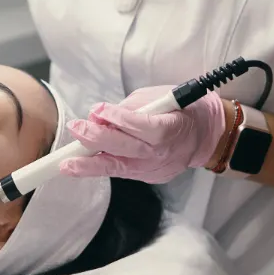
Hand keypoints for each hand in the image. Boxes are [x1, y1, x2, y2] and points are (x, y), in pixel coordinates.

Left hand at [60, 86, 230, 182]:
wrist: (206, 136)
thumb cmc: (182, 110)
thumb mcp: (161, 97)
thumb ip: (131, 107)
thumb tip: (101, 114)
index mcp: (171, 128)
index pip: (143, 127)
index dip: (120, 119)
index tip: (99, 110)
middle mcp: (163, 153)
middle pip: (127, 149)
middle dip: (97, 139)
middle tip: (76, 129)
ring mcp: (156, 168)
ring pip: (120, 168)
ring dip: (91, 165)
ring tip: (67, 164)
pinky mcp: (150, 177)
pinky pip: (123, 171)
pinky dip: (102, 167)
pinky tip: (82, 166)